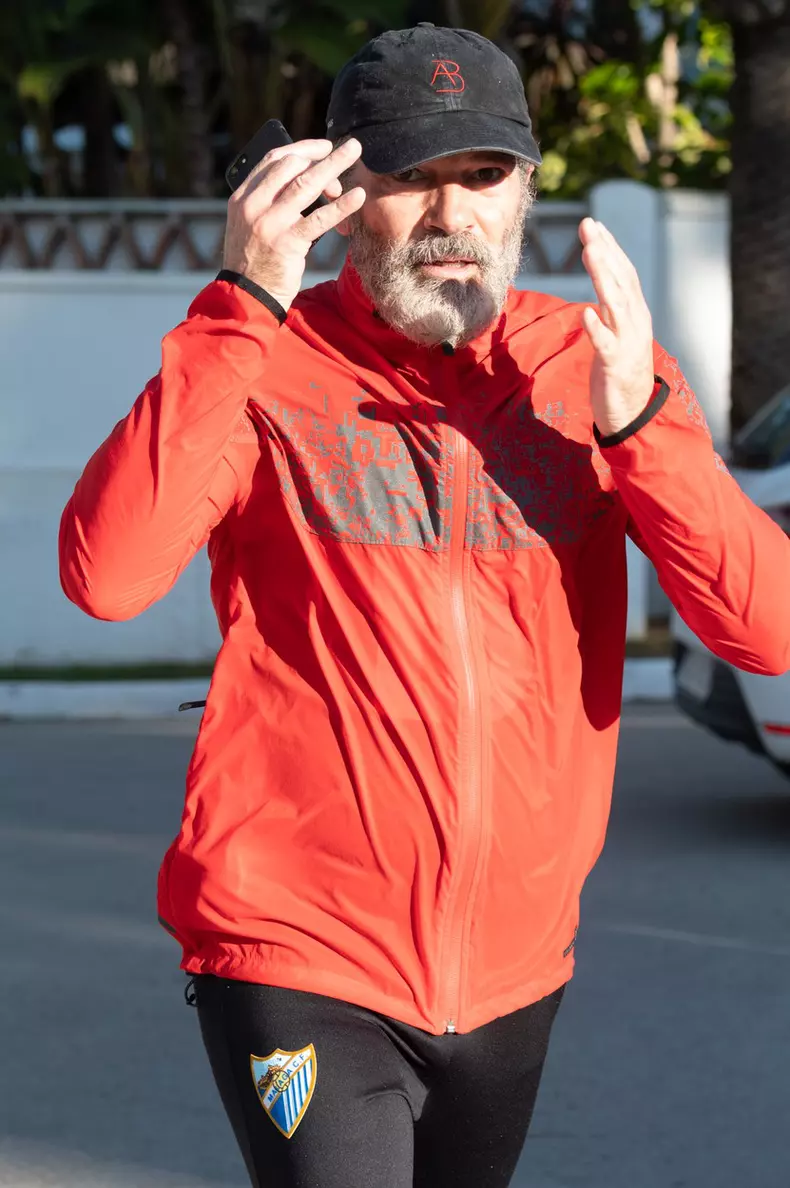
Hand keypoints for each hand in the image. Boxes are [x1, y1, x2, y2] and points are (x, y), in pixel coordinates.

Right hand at [222, 137, 365, 311]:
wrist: (246, 297)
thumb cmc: (254, 262)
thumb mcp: (250, 225)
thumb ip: (267, 202)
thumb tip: (299, 180)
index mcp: (242, 197)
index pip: (273, 160)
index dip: (302, 148)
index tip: (323, 146)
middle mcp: (253, 205)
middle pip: (291, 166)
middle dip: (320, 158)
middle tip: (344, 156)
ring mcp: (269, 223)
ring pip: (305, 184)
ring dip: (333, 166)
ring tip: (355, 152)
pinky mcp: (287, 243)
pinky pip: (319, 219)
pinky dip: (341, 206)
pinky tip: (357, 196)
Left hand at [579, 218, 654, 437]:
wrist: (633, 413)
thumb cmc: (620, 371)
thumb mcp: (617, 334)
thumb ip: (611, 311)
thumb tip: (599, 289)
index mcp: (635, 314)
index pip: (624, 273)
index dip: (610, 248)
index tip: (595, 225)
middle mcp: (635, 323)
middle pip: (621, 281)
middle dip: (605, 252)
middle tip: (589, 226)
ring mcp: (626, 343)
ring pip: (616, 304)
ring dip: (603, 277)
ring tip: (591, 253)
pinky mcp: (614, 365)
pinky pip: (605, 344)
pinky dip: (597, 327)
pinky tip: (586, 312)